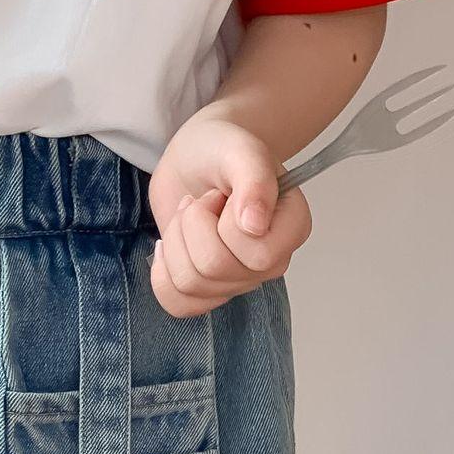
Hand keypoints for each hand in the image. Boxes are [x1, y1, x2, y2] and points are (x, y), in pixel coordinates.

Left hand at [148, 113, 311, 318]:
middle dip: (192, 226)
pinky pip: (178, 305)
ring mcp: (238, 281)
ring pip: (191, 285)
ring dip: (176, 241)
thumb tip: (255, 225)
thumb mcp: (240, 149)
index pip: (256, 255)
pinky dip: (162, 273)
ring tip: (190, 215)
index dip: (226, 223)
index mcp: (292, 228)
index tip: (226, 194)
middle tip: (202, 201)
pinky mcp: (207, 291)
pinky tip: (168, 245)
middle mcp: (270, 262)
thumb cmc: (222, 150)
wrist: (196, 159)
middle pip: (216, 270)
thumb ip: (254, 179)